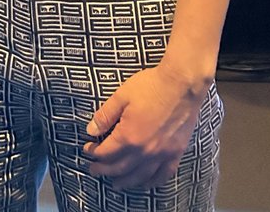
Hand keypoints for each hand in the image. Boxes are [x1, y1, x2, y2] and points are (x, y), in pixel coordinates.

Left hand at [82, 64, 206, 189]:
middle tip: (94, 171)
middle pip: (120, 167)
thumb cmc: (150, 86)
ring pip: (140, 176)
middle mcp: (144, 151)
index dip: (94, 153)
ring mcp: (161, 154)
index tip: (87, 150)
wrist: (182, 84)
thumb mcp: (121, 96)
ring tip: (115, 184)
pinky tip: (145, 183)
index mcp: (128, 136)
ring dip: (125, 181)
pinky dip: (152, 182)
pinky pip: (163, 175)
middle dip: (105, 170)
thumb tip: (91, 131)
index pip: (106, 152)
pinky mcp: (175, 153)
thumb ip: (105, 115)